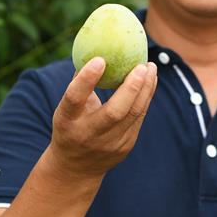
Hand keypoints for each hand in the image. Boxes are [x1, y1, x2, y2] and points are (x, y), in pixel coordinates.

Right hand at [49, 57, 157, 179]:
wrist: (75, 168)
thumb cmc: (70, 126)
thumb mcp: (66, 108)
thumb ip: (80, 84)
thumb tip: (93, 47)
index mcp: (67, 121)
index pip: (75, 99)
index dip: (86, 79)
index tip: (100, 59)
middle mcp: (88, 134)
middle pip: (114, 112)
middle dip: (131, 87)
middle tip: (141, 65)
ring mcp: (109, 144)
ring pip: (133, 114)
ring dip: (145, 89)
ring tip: (151, 67)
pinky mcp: (125, 147)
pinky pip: (139, 117)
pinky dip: (146, 97)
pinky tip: (150, 81)